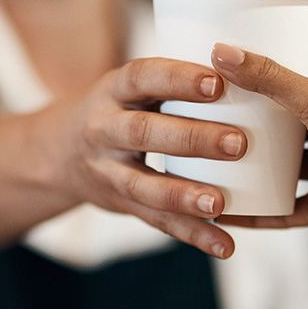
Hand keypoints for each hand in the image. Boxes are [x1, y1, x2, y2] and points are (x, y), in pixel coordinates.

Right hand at [52, 56, 247, 258]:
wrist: (60, 153)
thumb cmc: (119, 110)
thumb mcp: (132, 87)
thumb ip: (172, 82)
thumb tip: (247, 63)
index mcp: (114, 90)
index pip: (143, 77)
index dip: (178, 79)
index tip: (217, 82)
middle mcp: (104, 128)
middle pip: (144, 132)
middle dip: (191, 138)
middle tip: (237, 143)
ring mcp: (108, 170)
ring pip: (145, 185)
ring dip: (184, 194)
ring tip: (221, 204)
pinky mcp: (121, 204)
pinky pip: (156, 221)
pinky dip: (192, 234)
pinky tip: (224, 245)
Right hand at [210, 44, 307, 280]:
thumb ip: (273, 79)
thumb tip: (227, 53)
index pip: (298, 62)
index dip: (267, 52)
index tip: (231, 48)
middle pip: (280, 114)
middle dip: (248, 111)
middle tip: (210, 103)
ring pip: (278, 161)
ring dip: (250, 161)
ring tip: (211, 154)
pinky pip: (281, 206)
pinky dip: (257, 209)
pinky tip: (228, 207)